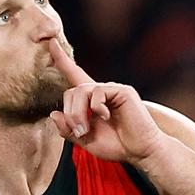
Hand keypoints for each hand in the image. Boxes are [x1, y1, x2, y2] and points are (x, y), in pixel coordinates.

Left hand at [48, 38, 162, 163]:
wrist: (142, 151)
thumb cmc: (117, 146)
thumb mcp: (85, 141)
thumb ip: (69, 129)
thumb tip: (53, 114)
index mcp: (92, 101)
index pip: (74, 76)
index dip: (62, 60)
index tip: (52, 43)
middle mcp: (101, 92)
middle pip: (71, 91)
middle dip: (69, 113)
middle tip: (78, 132)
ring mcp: (112, 90)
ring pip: (81, 90)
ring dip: (77, 113)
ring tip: (85, 130)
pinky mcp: (122, 91)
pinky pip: (97, 92)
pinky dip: (96, 107)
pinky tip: (106, 118)